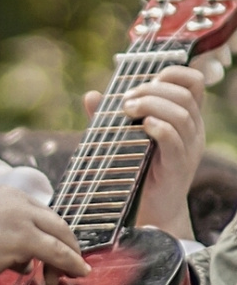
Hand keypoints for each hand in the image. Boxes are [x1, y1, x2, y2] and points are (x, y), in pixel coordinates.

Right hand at [0, 184, 89, 284]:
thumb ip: (5, 240)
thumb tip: (25, 263)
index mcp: (2, 193)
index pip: (38, 212)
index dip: (51, 233)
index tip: (56, 250)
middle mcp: (14, 199)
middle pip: (54, 220)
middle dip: (65, 245)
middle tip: (70, 264)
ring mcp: (20, 216)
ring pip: (59, 235)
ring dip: (69, 257)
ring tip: (71, 274)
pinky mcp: (23, 237)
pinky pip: (57, 251)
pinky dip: (71, 262)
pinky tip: (77, 272)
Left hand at [84, 64, 204, 238]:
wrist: (149, 212)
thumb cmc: (137, 170)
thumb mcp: (125, 138)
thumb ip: (109, 117)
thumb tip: (91, 95)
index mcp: (185, 118)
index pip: (194, 83)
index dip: (173, 73)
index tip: (147, 79)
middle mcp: (193, 131)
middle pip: (184, 95)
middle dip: (152, 90)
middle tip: (125, 101)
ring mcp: (188, 149)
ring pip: (181, 114)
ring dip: (151, 105)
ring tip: (127, 110)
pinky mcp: (178, 167)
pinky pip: (175, 140)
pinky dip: (158, 127)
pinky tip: (141, 126)